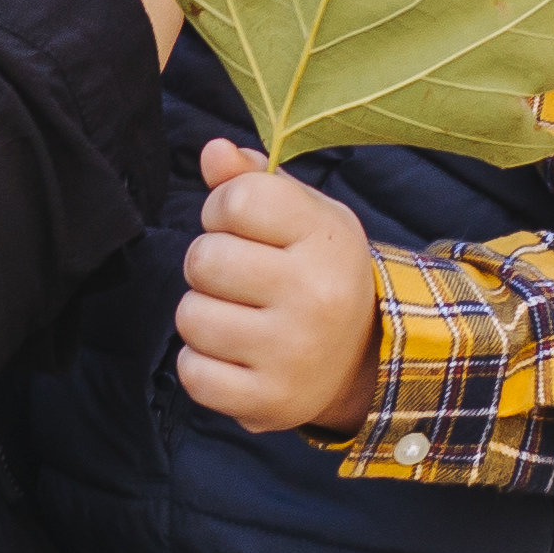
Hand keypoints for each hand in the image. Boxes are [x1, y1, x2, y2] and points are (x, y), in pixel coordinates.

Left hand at [176, 142, 381, 435]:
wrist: (363, 358)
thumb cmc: (317, 271)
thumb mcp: (303, 215)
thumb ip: (252, 178)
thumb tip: (212, 151)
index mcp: (327, 238)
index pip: (235, 200)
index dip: (223, 209)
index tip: (242, 228)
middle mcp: (316, 295)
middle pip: (204, 259)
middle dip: (210, 266)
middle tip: (241, 279)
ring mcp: (293, 353)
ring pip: (191, 316)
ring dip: (203, 314)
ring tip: (239, 317)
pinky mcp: (269, 401)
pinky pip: (193, 373)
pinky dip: (201, 364)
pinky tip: (234, 356)